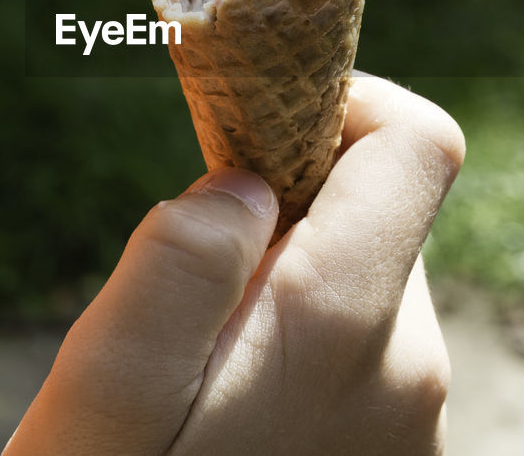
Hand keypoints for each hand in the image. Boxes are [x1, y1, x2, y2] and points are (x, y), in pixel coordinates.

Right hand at [4, 75, 463, 454]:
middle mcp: (409, 370)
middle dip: (282, 203)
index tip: (249, 127)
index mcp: (348, 329)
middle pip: (375, 210)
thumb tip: (249, 183)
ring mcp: (408, 424)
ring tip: (190, 364)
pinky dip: (292, 338)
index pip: (418, 144)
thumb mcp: (105, 397)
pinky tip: (219, 410)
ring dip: (277, 279)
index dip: (341, 100)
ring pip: (356, 283)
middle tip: (182, 272)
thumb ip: (178, 265)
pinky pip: (355, 352)